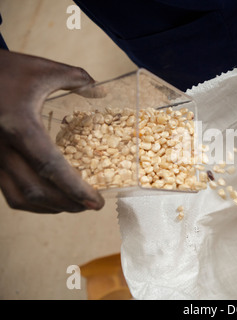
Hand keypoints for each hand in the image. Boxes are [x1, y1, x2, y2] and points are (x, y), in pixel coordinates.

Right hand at [0, 49, 104, 212]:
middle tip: (90, 206)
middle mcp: (3, 148)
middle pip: (36, 191)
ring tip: (73, 205)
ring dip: (49, 208)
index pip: (51, 167)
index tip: (96, 201)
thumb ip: (76, 78)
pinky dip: (30, 201)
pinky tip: (49, 197)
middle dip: (67, 204)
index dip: (75, 189)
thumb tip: (100, 92)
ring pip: (18, 197)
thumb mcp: (42, 68)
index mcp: (19, 126)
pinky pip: (7, 191)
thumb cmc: (3, 69)